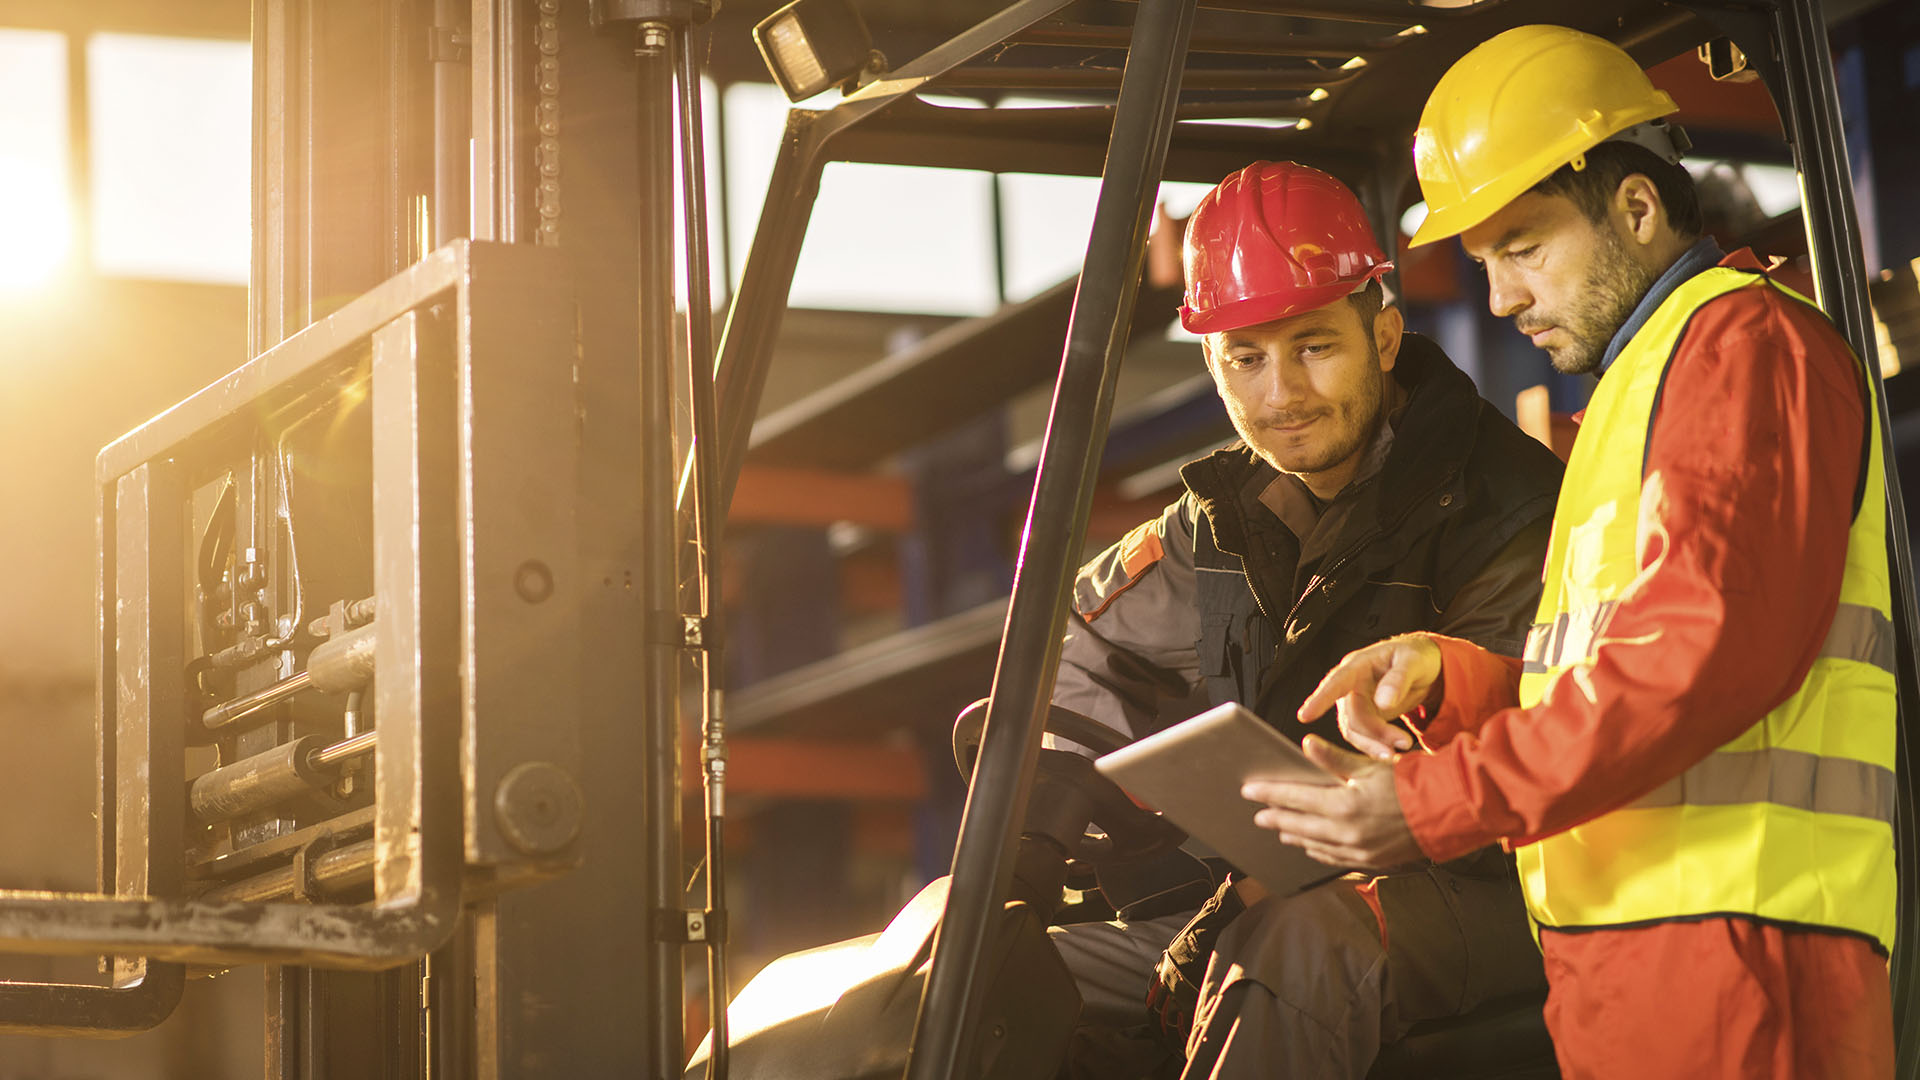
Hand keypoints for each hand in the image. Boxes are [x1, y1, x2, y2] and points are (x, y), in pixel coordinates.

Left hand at [1242, 735, 1424, 869]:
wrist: (1446, 812)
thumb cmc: (1409, 783)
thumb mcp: (1370, 764)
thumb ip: (1334, 759)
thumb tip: (1305, 745)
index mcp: (1343, 805)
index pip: (1294, 798)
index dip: (1269, 793)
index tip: (1249, 790)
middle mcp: (1346, 833)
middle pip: (1299, 826)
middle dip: (1275, 818)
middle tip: (1257, 815)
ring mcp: (1358, 851)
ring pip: (1314, 845)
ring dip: (1294, 836)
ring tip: (1279, 828)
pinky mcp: (1369, 861)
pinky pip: (1333, 859)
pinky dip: (1317, 851)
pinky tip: (1309, 846)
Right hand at [1297, 634, 1442, 760]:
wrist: (1424, 665)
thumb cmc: (1416, 656)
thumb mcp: (1413, 661)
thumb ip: (1398, 679)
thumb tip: (1382, 702)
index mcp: (1359, 665)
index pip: (1336, 682)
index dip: (1320, 699)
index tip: (1305, 716)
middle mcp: (1351, 684)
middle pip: (1352, 715)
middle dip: (1374, 733)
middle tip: (1404, 742)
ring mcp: (1356, 702)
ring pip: (1355, 730)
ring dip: (1375, 744)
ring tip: (1402, 747)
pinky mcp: (1365, 717)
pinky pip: (1364, 736)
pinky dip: (1377, 745)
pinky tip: (1394, 749)